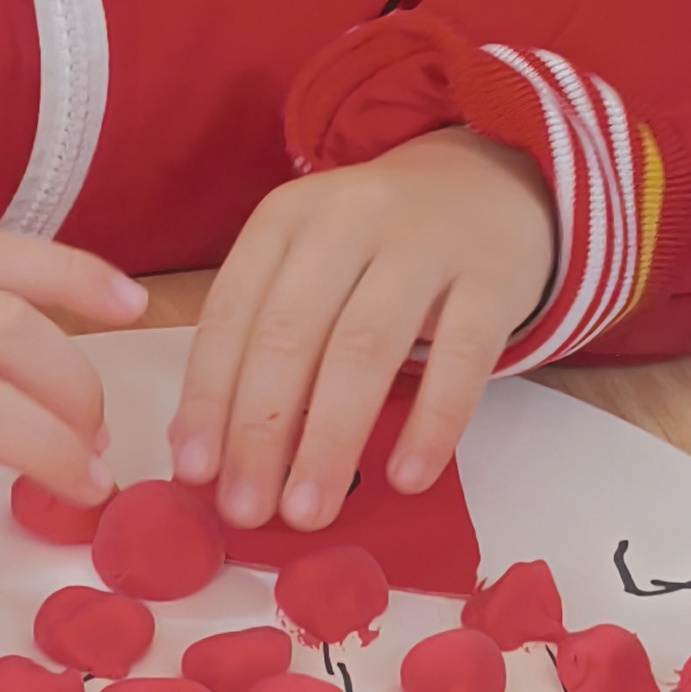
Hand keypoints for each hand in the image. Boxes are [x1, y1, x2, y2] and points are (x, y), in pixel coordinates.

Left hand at [167, 129, 558, 536]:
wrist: (491, 181)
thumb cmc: (379, 246)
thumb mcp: (310, 263)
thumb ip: (261, 336)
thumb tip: (207, 449)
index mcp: (286, 219)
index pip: (232, 314)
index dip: (209, 396)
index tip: (197, 471)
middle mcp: (348, 220)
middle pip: (291, 335)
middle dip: (261, 432)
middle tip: (246, 510)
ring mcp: (425, 244)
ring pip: (365, 348)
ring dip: (329, 439)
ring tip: (309, 510)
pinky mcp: (493, 275)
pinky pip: (461, 357)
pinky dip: (432, 423)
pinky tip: (406, 478)